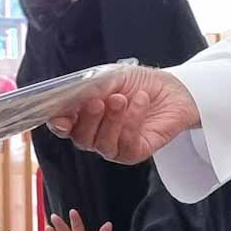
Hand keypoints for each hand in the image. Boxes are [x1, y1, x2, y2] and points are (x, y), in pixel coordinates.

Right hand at [48, 67, 200, 164]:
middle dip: (88, 120)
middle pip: (81, 138)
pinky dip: (132, 122)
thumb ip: (88, 89)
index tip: (61, 118)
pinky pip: (127, 145)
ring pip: (102, 144)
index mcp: (83, 116)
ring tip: (122, 99)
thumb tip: (70, 99)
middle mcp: (96, 135)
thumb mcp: (110, 78)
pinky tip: (141, 102)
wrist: (172, 88)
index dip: (59, 124)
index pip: (63, 126)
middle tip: (99, 101)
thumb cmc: (137, 83)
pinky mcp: (134, 153)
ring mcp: (115, 146)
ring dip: (111, 120)